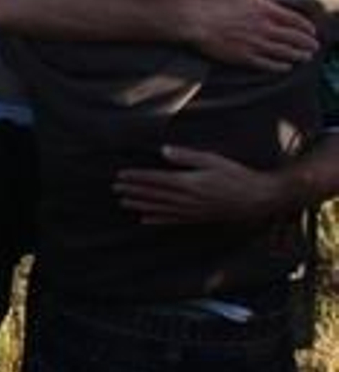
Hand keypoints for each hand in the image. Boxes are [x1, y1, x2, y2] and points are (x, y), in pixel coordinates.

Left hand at [113, 146, 288, 224]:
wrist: (257, 199)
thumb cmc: (237, 176)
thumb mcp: (213, 160)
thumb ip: (187, 157)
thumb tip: (163, 151)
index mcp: (188, 183)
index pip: (155, 180)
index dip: (136, 178)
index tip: (120, 175)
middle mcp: (185, 199)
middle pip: (153, 195)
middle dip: (132, 191)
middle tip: (115, 188)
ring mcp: (190, 211)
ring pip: (158, 208)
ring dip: (138, 205)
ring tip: (122, 201)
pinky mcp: (196, 218)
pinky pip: (171, 220)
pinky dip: (156, 220)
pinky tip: (143, 220)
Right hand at [181, 0, 317, 71]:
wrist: (195, 21)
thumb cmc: (214, 3)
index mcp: (265, 10)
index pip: (294, 20)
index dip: (306, 27)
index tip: (312, 31)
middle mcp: (263, 28)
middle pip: (293, 38)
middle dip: (306, 44)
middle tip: (313, 48)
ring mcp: (254, 43)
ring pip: (283, 52)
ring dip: (297, 56)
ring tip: (304, 58)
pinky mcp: (243, 57)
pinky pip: (266, 64)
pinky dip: (279, 66)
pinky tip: (286, 67)